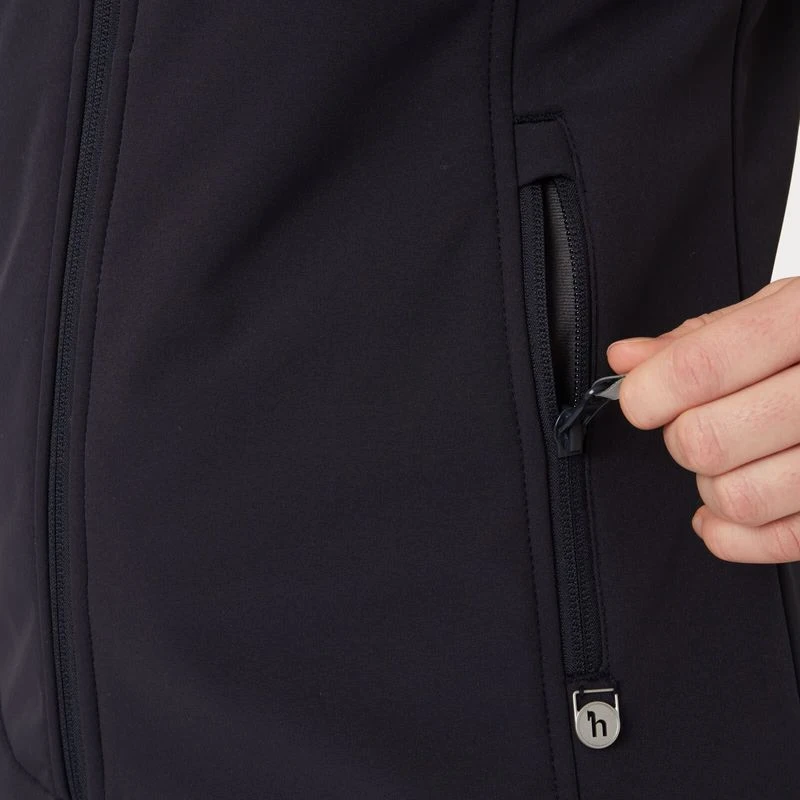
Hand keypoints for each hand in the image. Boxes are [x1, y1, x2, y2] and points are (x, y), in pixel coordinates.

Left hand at [606, 277, 799, 563]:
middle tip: (696, 422)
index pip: (699, 368)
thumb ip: (700, 338)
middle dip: (681, 437)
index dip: (647, 392)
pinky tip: (722, 514)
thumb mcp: (781, 310)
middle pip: (705, 440)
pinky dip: (732, 536)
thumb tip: (626, 359)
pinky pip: (781, 541)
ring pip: (736, 498)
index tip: (639, 399)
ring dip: (710, 486)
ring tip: (731, 459)